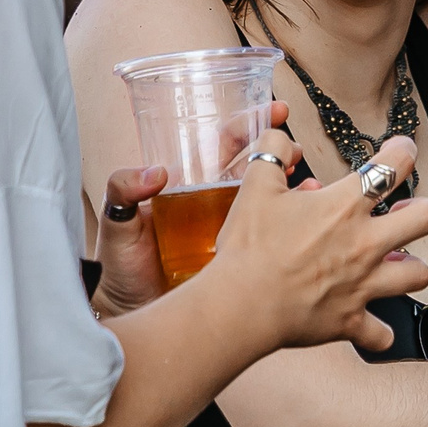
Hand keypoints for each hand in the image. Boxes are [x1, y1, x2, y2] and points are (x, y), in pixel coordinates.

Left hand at [93, 102, 301, 315]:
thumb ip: (124, 190)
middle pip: (256, 169)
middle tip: (297, 150)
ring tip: (309, 187)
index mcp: (189, 187)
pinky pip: (271, 240)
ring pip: (270, 203)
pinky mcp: (239, 260)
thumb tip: (154, 173)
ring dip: (293, 191)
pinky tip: (307, 225)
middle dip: (282, 153)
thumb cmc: (121, 269)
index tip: (273, 111)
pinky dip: (292, 229)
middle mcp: (214, 204)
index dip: (249, 125)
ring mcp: (229, 232)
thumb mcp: (118, 224)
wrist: (130, 315)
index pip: (223, 146)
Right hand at [202, 130, 427, 353]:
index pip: (393, 166)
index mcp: (344, 207)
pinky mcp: (350, 321)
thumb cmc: (249, 247)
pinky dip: (378, 331)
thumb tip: (280, 137)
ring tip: (395, 262)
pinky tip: (371, 325)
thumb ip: (271, 152)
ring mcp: (362, 284)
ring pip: (418, 274)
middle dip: (422, 211)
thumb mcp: (255, 186)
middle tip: (406, 211)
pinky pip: (380, 335)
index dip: (404, 151)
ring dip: (410, 267)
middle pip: (425, 219)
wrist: (240, 304)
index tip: (402, 151)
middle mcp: (364, 244)